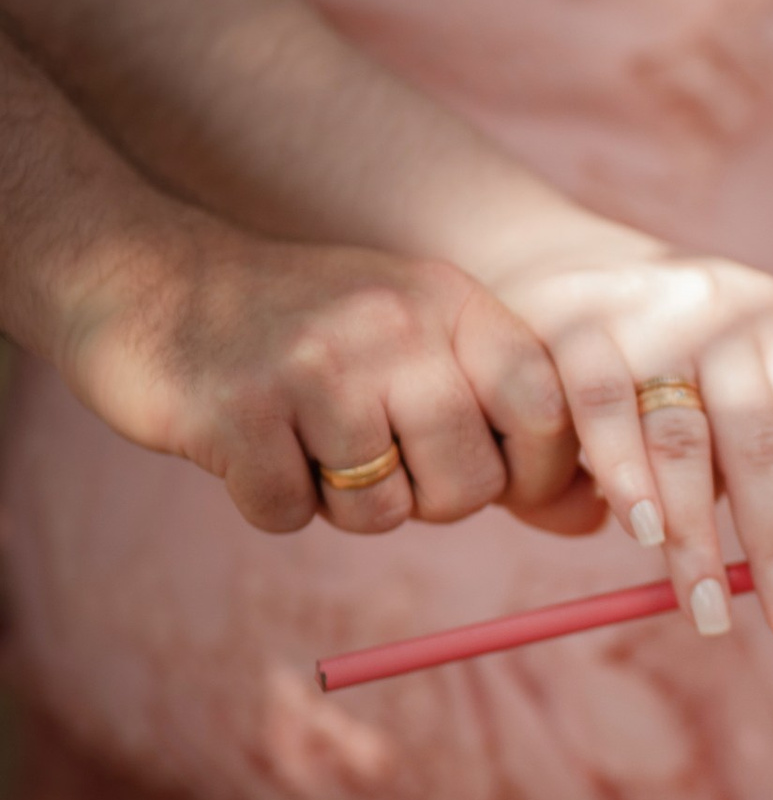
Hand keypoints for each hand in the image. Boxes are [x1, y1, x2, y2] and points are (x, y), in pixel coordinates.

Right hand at [55, 220, 597, 540]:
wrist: (147, 279)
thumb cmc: (305, 331)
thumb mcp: (419, 346)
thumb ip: (509, 428)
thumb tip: (599, 520)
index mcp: (450, 303)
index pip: (546, 409)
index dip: (536, 472)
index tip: (496, 479)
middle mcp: (393, 326)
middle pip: (469, 481)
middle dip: (432, 502)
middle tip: (381, 463)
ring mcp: (314, 366)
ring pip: (382, 512)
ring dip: (345, 504)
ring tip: (309, 442)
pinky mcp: (238, 412)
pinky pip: (290, 515)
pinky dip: (271, 501)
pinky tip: (250, 444)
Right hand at [486, 247, 772, 648]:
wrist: (531, 256)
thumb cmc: (634, 351)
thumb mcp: (704, 379)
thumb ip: (745, 452)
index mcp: (769, 326)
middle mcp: (721, 310)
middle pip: (763, 443)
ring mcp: (648, 310)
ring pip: (685, 438)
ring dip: (697, 536)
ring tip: (710, 610)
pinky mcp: (576, 321)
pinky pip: (605, 412)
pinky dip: (625, 476)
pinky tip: (643, 534)